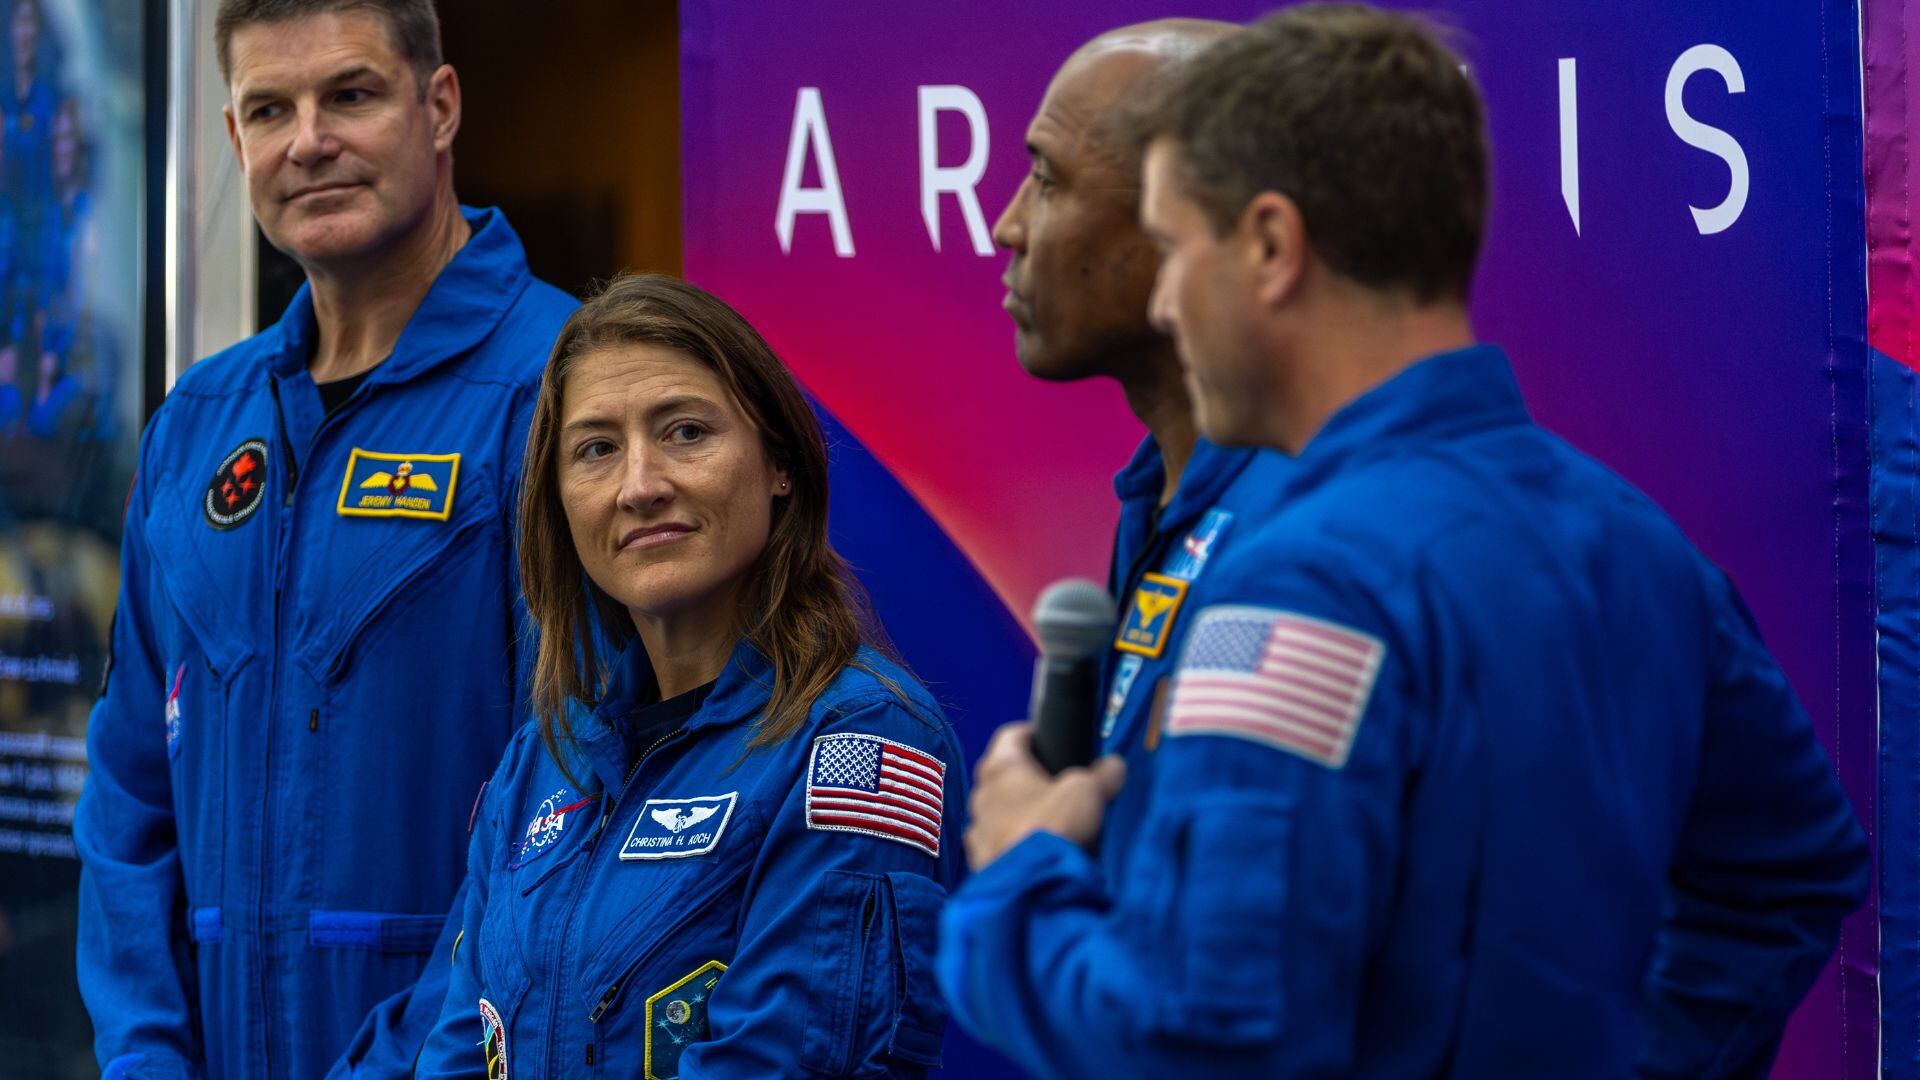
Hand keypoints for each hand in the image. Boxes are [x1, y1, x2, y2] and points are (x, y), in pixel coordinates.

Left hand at [963, 722, 1126, 870]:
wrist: (1032, 887)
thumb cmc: (1053, 827)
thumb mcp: (1089, 792)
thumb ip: (1103, 775)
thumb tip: (1115, 766)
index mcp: (1002, 767)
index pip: (1010, 735)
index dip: (1030, 734)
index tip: (1045, 739)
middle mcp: (982, 794)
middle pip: (1001, 775)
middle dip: (1026, 777)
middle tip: (1053, 783)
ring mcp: (977, 829)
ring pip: (996, 811)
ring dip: (1016, 812)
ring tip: (1046, 821)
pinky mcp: (981, 860)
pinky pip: (996, 843)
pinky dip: (1012, 842)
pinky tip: (1034, 851)